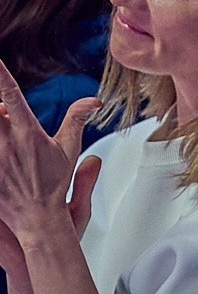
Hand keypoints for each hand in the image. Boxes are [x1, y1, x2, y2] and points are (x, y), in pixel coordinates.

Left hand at [0, 69, 97, 249]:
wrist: (37, 218)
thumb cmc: (53, 184)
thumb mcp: (69, 149)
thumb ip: (77, 120)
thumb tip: (93, 100)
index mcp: (29, 134)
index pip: (12, 96)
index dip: (0, 74)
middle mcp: (6, 144)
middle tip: (7, 120)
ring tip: (10, 142)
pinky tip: (6, 157)